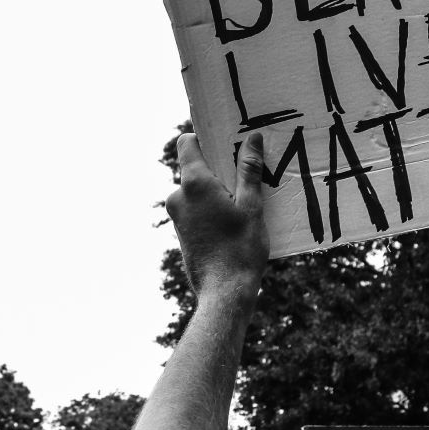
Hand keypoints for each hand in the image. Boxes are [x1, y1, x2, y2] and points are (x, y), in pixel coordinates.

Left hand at [166, 132, 267, 298]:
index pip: (186, 143)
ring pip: (196, 190)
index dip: (204, 137)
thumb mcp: (251, 206)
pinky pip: (196, 208)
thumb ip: (249, 170)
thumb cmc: (240, 249)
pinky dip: (212, 206)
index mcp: (193, 184)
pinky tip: (234, 218)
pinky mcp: (181, 231)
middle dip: (218, 167)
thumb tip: (251, 139)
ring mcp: (177, 215)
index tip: (226, 141)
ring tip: (244, 200)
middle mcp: (178, 196)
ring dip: (217, 190)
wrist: (224, 292)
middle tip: (245, 172)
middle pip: (195, 167)